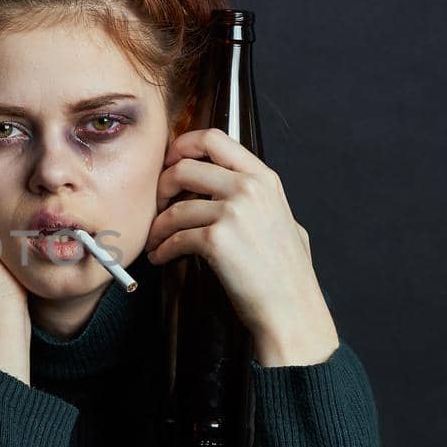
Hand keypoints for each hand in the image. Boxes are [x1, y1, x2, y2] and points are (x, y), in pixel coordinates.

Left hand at [144, 127, 337, 364]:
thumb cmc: (287, 272)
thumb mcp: (283, 218)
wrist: (292, 309)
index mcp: (264, 178)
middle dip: (161, 187)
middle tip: (156, 206)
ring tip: (155, 240)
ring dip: (157, 226)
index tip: (169, 163)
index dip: (182, 146)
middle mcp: (248, 188)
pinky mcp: (216, 240)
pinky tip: (161, 257)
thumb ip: (259, 196)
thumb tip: (231, 182)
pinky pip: (174, 237)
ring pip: (174, 207)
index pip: (214, 138)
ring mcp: (233, 212)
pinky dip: (162, 248)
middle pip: (184, 167)